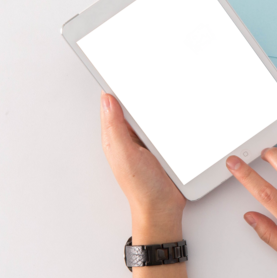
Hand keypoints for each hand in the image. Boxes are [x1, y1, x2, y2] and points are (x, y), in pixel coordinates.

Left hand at [100, 93, 185, 241]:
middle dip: (145, 93)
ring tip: (161, 106)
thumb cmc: (142, 186)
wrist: (163, 208)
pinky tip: (169, 106)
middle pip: (133, 103)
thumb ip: (115, 126)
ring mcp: (146, 138)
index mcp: (116, 133)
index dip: (116, 87)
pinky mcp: (161, 144)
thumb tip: (107, 98)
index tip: (117, 69)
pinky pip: (159, 125)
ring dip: (158, 103)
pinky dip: (164, 113)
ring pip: (150, 111)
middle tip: (141, 102)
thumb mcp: (125, 154)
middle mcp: (129, 133)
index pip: (113, 100)